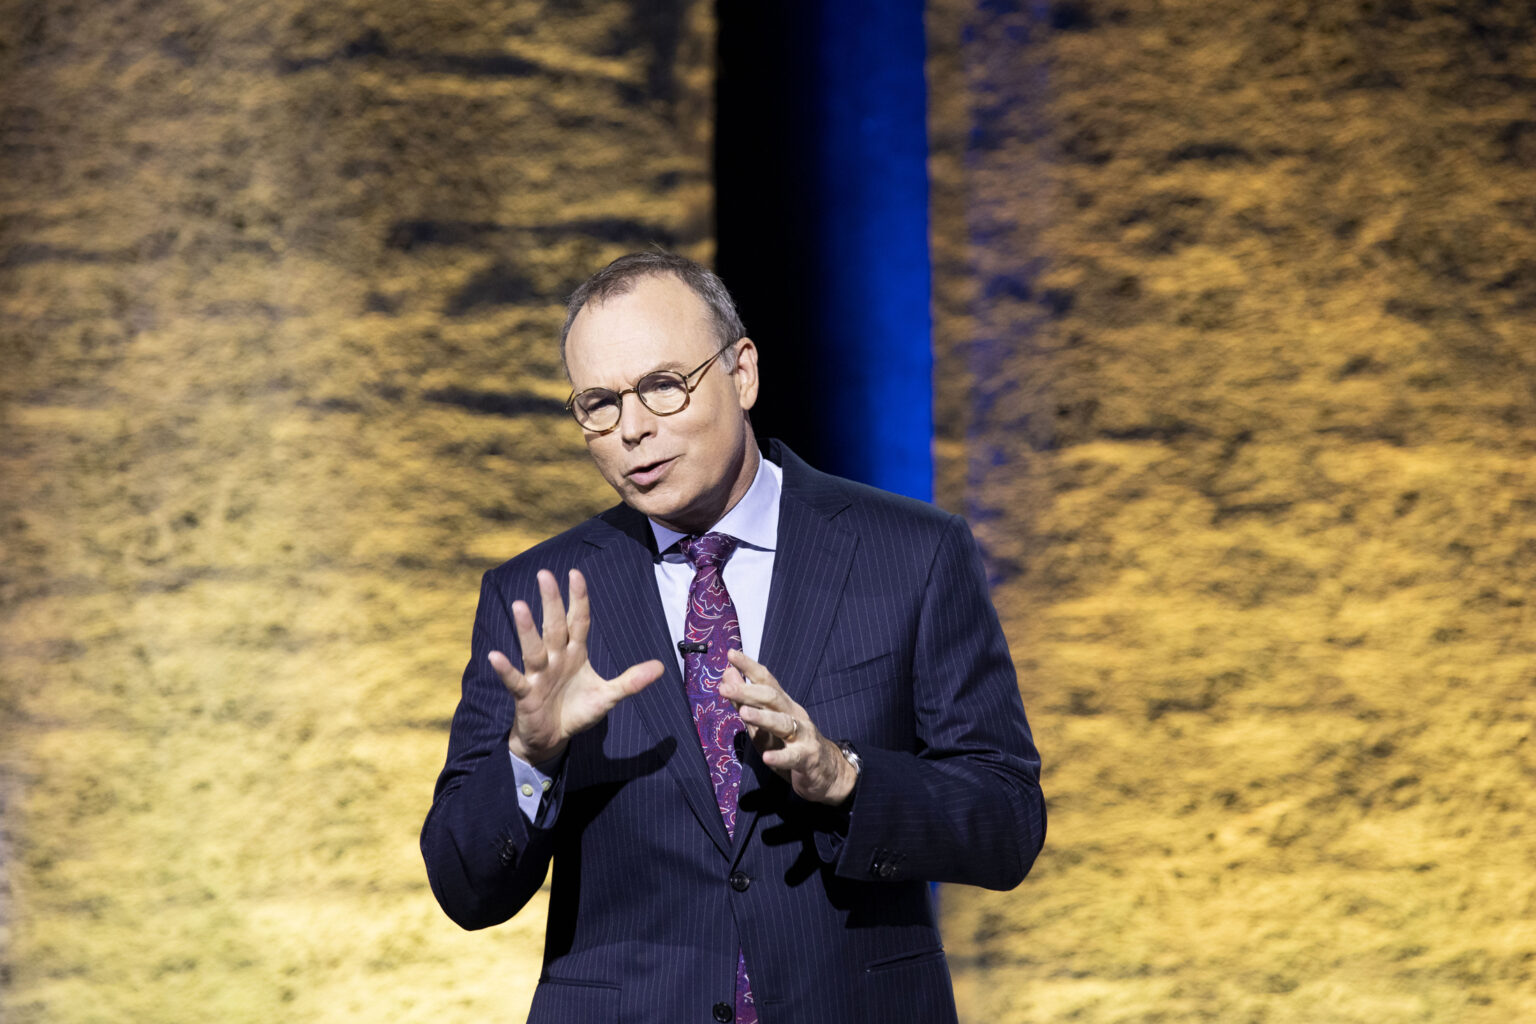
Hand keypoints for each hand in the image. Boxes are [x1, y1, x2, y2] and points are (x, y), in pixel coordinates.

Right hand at [490, 569, 663, 764]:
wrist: (552, 738)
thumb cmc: (577, 710)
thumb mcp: (608, 696)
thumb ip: (631, 681)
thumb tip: (661, 667)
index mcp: (575, 653)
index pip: (578, 621)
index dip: (578, 599)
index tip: (575, 573)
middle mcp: (555, 658)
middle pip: (554, 626)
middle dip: (551, 602)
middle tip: (544, 574)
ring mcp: (538, 675)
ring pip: (533, 648)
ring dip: (526, 629)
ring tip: (519, 605)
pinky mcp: (525, 694)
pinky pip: (515, 680)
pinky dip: (505, 670)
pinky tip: (495, 656)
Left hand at [721, 649, 856, 806]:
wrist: (826, 772)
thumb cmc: (790, 745)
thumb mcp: (763, 724)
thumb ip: (745, 701)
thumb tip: (727, 674)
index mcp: (783, 705)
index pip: (765, 680)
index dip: (749, 666)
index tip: (731, 653)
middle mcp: (794, 714)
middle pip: (772, 698)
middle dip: (748, 691)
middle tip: (724, 688)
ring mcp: (803, 736)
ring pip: (783, 723)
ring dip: (763, 717)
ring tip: (744, 713)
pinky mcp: (807, 758)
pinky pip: (793, 756)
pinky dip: (780, 756)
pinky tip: (767, 757)